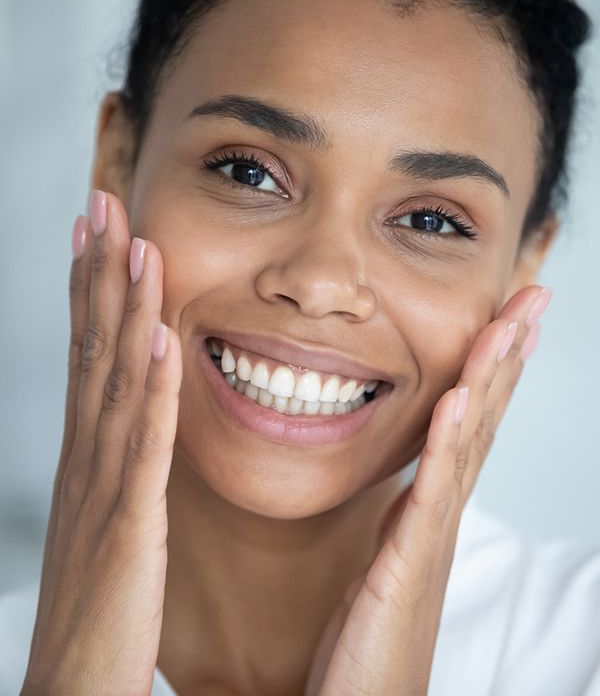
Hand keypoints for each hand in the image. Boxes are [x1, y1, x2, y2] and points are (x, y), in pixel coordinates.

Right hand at [21, 192, 181, 695]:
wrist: (73, 692)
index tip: (98, 234)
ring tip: (136, 246)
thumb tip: (136, 419)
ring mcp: (102, 490)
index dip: (91, 291)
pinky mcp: (127, 528)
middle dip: (97, 274)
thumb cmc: (98, 610)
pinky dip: (150, 390)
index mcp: (88, 458)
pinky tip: (160, 341)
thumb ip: (122, 467)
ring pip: (114, 382)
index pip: (89, 356)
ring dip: (124, 311)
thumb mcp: (108, 521)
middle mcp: (87, 460)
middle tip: (104, 206)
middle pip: (92, 350)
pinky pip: (142, 448)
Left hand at [304, 285, 549, 695]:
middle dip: (508, 355)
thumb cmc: (369, 643)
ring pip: (467, 442)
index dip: (491, 368)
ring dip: (490, 378)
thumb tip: (409, 480)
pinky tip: (460, 396)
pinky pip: (433, 490)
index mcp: (430, 508)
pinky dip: (448, 440)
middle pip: (484, 419)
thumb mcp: (385, 560)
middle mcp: (440, 514)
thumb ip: (401, 518)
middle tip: (533, 298)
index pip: (468, 423)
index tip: (506, 317)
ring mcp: (431, 536)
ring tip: (510, 322)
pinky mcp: (408, 562)